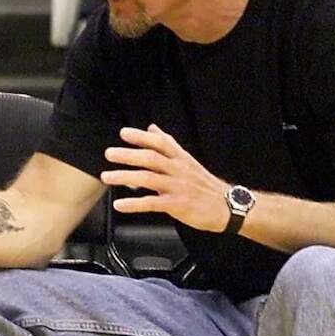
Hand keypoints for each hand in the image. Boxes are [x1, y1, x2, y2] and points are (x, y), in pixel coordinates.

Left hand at [100, 124, 230, 231]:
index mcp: (181, 158)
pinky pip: (152, 203)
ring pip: (148, 179)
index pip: (161, 143)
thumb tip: (152, 128)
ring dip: (125, 177)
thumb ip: (168, 145)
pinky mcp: (177, 205)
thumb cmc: (204, 185)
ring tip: (107, 177)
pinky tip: (119, 205)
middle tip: (109, 153)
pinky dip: (134, 204)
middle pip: (151, 158)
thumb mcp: (187, 161)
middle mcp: (179, 170)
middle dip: (128, 155)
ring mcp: (178, 187)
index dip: (142, 137)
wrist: (227, 207)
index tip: (124, 133)